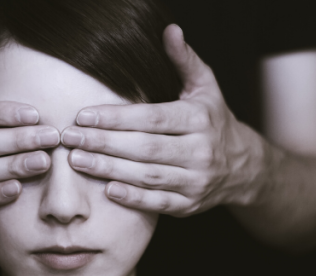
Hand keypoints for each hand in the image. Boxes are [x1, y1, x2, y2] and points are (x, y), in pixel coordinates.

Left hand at [60, 24, 266, 216]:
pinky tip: (107, 190)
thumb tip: (169, 30)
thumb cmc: (214, 121)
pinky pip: (158, 203)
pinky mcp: (189, 205)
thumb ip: (184, 60)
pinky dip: (133, 199)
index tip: (83, 116)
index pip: (152, 118)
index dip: (116, 118)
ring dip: (109, 170)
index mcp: (199, 119)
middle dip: (103, 143)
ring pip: (148, 176)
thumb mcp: (205, 88)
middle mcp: (200, 151)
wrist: (246, 168)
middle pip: (145, 148)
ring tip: (77, 161)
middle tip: (69, 139)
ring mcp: (196, 181)